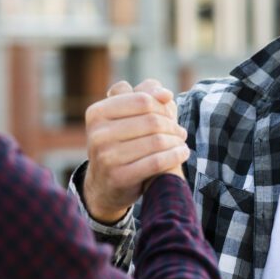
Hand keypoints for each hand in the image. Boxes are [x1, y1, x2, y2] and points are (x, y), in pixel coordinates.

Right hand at [82, 79, 188, 223]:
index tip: (171, 115)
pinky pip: (157, 162)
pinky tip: (182, 153)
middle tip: (180, 132)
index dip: (162, 106)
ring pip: (157, 141)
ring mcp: (106, 156)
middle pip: (152, 121)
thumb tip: (165, 94)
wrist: (105, 185)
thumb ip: (145, 96)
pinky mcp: (118, 177)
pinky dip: (175, 155)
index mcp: (97, 112)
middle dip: (171, 125)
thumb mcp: (126, 116)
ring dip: (176, 141)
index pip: (143, 100)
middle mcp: (97, 134)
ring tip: (181, 142)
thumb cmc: (121, 143)